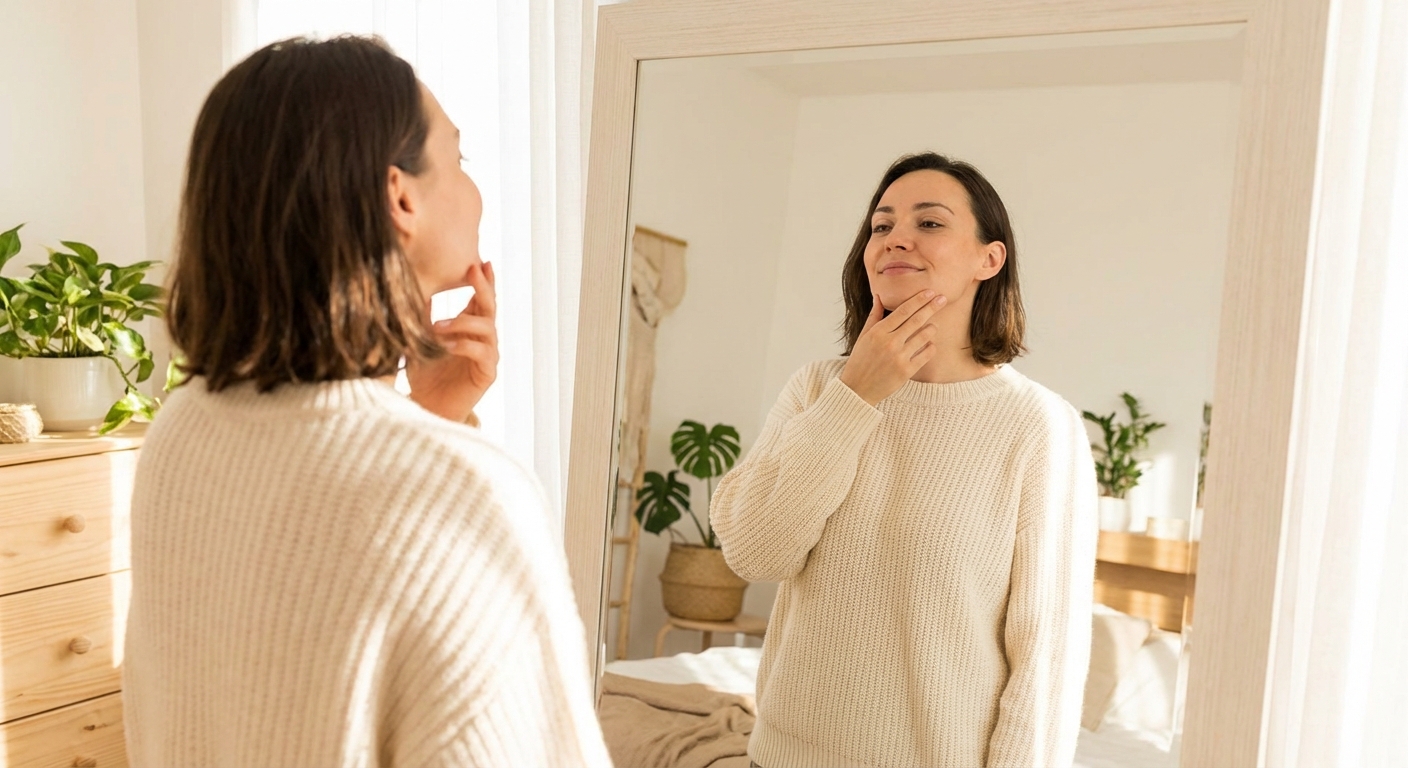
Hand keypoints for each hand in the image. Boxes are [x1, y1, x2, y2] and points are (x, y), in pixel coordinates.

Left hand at [407, 260, 497, 422]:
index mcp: (470, 328)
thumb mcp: (420, 338)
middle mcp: (483, 340)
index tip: (481, 261)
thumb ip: (422, 315)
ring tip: (437, 325)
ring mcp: (488, 356)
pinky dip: (464, 346)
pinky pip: (483, 353)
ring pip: (488, 328)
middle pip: (490, 308)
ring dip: (462, 322)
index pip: (481, 299)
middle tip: (473, 269)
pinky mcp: (487, 375)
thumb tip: (415, 284)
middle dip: (483, 287)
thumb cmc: (425, 374)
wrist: (426, 408)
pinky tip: (447, 346)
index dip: (484, 281)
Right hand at [839, 290, 945, 405]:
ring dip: (932, 328)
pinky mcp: (907, 371)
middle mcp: (890, 343)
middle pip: (917, 320)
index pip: (903, 311)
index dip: (918, 300)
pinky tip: (929, 344)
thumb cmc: (860, 360)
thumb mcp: (863, 336)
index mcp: (878, 332)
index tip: (930, 292)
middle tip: (943, 298)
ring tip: (933, 326)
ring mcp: (899, 357)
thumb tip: (879, 296)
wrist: (858, 389)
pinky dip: (931, 347)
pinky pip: (927, 354)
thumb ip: (874, 316)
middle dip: (932, 307)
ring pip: (924, 336)